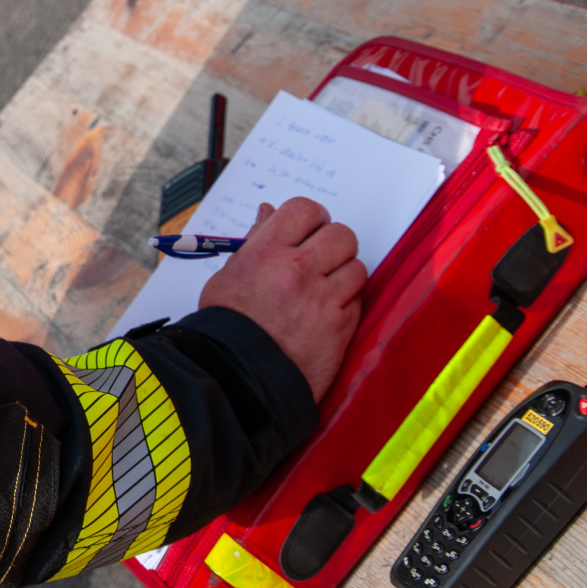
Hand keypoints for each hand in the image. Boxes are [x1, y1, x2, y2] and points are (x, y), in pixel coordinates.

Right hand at [198, 198, 367, 401]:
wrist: (237, 377)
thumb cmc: (228, 327)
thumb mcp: (231, 274)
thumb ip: (256, 241)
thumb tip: (268, 213)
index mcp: (267, 252)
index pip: (305, 210)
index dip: (312, 218)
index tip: (309, 230)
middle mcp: (298, 270)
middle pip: (341, 234)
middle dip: (334, 244)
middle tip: (322, 259)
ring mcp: (322, 299)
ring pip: (357, 267)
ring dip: (344, 275)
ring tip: (324, 290)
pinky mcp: (340, 327)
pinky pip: (358, 301)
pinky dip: (346, 305)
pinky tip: (325, 315)